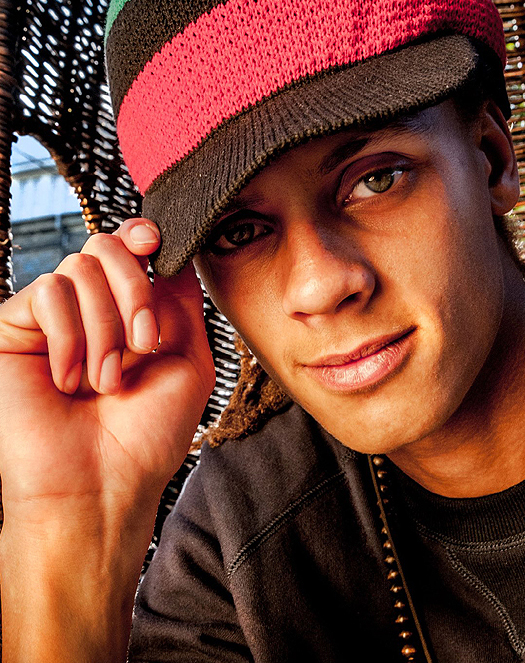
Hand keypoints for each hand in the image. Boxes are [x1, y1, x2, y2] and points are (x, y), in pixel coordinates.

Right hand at [0, 219, 216, 525]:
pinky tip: (69, 380)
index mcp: (130, 316)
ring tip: (105, 381)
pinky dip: (70, 338)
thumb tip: (173, 255)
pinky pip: (48, 293)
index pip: (129, 253)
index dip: (142, 236)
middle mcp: (91, 313)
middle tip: (143, 347)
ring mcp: (52, 320)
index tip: (154, 241)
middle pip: (107, 249)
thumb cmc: (148, 434)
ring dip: (106, 329)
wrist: (101, 484)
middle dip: (135, 292)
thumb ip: (182, 305)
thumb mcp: (188, 363)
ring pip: (80, 269)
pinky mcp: (14, 330)